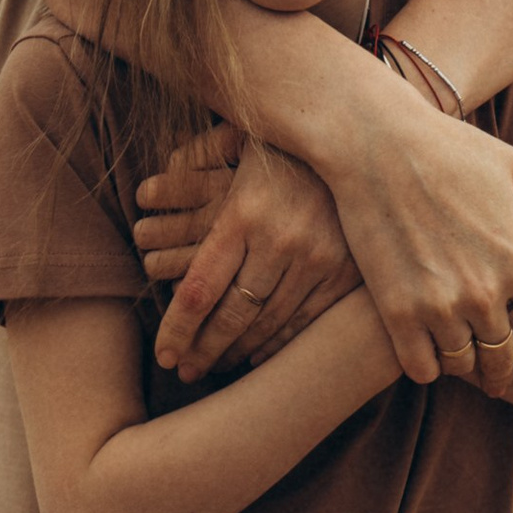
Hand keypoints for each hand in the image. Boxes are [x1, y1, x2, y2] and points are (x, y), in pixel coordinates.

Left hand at [140, 135, 361, 382]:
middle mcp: (279, 240)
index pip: (200, 288)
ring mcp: (317, 260)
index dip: (178, 328)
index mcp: (243, 212)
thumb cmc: (289, 144)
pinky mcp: (346, 273)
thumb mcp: (242, 139)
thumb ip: (196, 161)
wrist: (363, 143)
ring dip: (238, 352)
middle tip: (184, 373)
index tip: (163, 354)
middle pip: (232, 315)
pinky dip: (279, 344)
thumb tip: (149, 190)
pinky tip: (258, 355)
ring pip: (268, 324)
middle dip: (204, 350)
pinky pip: (306, 322)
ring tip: (216, 366)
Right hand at [321, 67, 512, 395]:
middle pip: (504, 358)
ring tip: (460, 356)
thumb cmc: (449, 147)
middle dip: (504, 370)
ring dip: (464, 364)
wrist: (377, 144)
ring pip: (462, 365)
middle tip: (498, 374)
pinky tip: (425, 351)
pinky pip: (421, 368)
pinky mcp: (396, 313)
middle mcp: (486, 294)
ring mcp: (439, 307)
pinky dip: (428, 366)